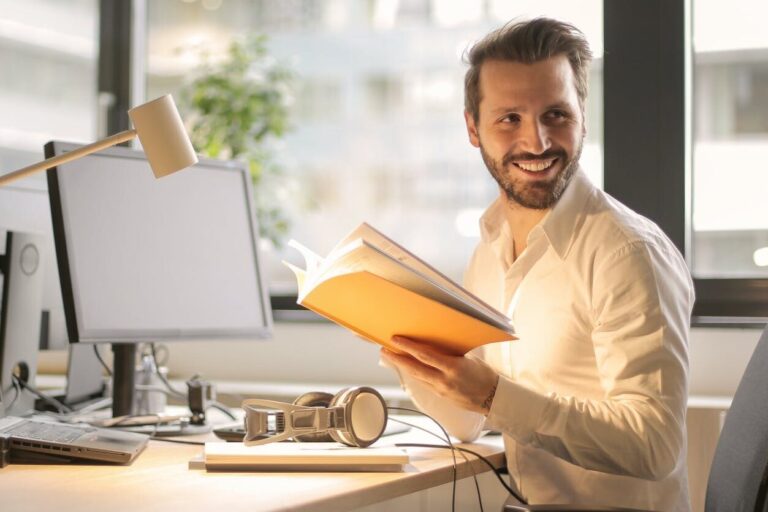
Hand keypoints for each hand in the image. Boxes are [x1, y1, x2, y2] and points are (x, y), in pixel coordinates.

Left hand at [381, 336, 498, 414]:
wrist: (494, 399)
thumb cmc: (485, 375)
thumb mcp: (469, 359)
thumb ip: (451, 353)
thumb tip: (435, 344)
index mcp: (453, 368)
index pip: (425, 355)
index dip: (408, 347)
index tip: (396, 340)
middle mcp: (444, 380)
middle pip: (414, 368)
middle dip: (397, 359)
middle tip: (384, 350)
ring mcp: (441, 390)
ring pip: (416, 377)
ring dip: (402, 366)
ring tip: (391, 356)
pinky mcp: (440, 396)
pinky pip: (424, 382)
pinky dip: (414, 373)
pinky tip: (407, 367)